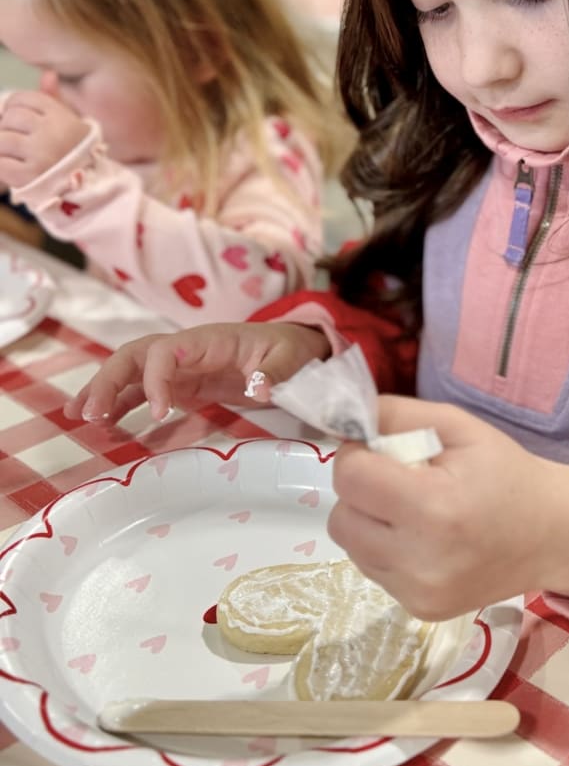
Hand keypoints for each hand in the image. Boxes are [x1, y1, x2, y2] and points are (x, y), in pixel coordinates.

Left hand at [0, 91, 90, 187]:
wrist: (88, 190)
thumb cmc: (72, 153)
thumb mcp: (70, 123)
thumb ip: (54, 100)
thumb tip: (48, 74)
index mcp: (61, 116)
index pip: (21, 99)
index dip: (12, 108)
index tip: (18, 121)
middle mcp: (52, 132)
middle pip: (10, 117)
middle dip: (7, 128)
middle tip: (17, 141)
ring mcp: (40, 154)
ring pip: (2, 140)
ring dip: (3, 148)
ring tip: (15, 155)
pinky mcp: (29, 176)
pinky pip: (0, 164)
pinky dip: (2, 166)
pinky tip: (11, 168)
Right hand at [65, 322, 330, 422]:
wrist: (293, 348)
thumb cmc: (290, 349)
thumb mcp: (291, 358)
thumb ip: (275, 372)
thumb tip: (259, 387)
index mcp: (207, 340)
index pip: (163, 352)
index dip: (155, 380)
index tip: (160, 414)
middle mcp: (185, 349)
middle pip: (133, 356)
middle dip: (107, 381)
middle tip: (90, 414)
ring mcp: (180, 366)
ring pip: (130, 372)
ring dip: (103, 391)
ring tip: (78, 418)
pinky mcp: (182, 384)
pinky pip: (143, 390)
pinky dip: (121, 405)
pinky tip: (103, 425)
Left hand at [328, 396, 568, 618]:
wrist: (552, 536)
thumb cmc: (506, 473)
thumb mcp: (460, 426)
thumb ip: (396, 415)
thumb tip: (344, 421)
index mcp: (433, 507)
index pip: (349, 478)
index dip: (357, 455)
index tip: (382, 450)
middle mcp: (420, 560)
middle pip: (341, 517)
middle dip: (360, 492)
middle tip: (398, 481)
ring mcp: (418, 593)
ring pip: (351, 546)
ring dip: (368, 522)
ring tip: (412, 511)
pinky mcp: (419, 611)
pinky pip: (372, 570)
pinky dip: (384, 549)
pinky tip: (421, 539)